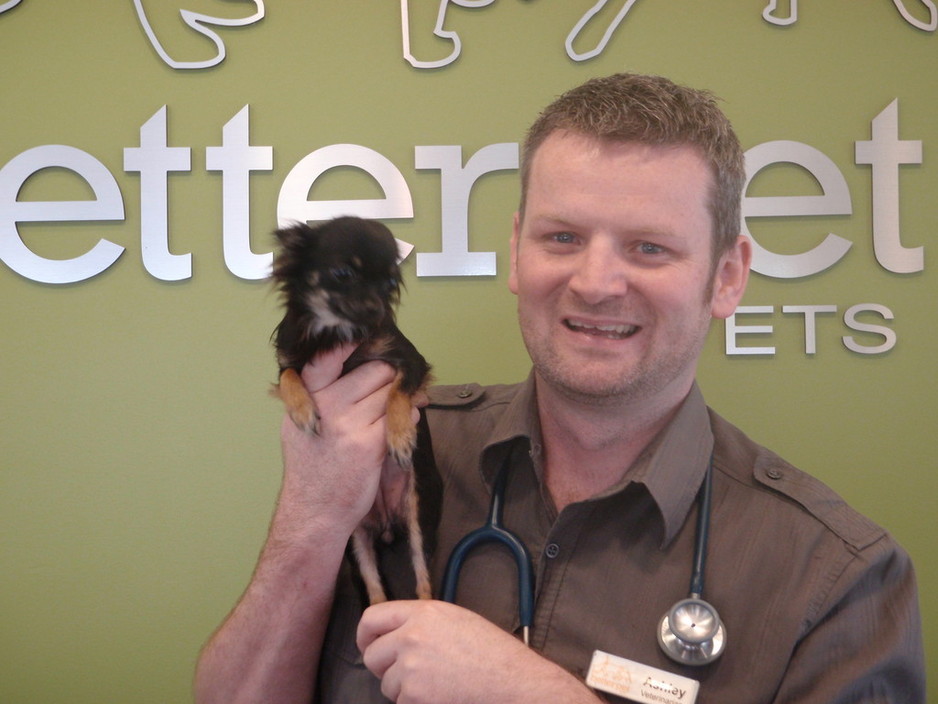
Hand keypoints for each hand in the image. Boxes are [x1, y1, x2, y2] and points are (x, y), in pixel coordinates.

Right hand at [277, 345, 397, 539]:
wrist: (314, 512)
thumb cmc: (312, 468)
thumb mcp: (300, 425)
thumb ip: (324, 396)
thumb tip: (365, 369)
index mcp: (307, 397)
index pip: (326, 357)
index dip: (349, 342)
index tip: (365, 332)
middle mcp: (326, 405)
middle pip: (374, 370)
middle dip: (387, 378)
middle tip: (391, 387)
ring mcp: (348, 423)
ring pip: (390, 392)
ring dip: (399, 399)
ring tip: (396, 410)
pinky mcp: (370, 443)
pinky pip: (400, 417)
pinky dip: (407, 418)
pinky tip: (402, 425)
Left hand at [357, 600, 599, 703]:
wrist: (515, 685)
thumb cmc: (494, 655)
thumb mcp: (457, 620)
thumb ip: (422, 622)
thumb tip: (394, 635)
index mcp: (424, 613)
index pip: (371, 618)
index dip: (366, 635)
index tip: (369, 645)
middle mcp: (411, 637)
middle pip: (372, 656)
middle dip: (386, 667)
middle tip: (411, 673)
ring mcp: (410, 670)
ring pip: (387, 685)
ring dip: (404, 690)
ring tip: (437, 685)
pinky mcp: (413, 698)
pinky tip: (441, 698)